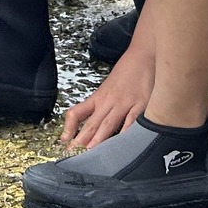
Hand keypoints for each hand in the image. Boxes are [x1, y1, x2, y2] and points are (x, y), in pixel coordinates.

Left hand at [61, 22, 153, 152]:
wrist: (143, 53)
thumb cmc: (127, 70)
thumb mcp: (108, 86)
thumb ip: (101, 104)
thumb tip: (92, 122)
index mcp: (99, 97)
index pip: (78, 113)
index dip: (69, 127)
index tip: (63, 141)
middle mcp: (109, 101)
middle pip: (92, 123)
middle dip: (81, 140)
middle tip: (72, 155)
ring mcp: (125, 103)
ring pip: (109, 123)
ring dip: (99, 139)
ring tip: (90, 152)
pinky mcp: (142, 103)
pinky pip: (133, 119)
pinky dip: (127, 130)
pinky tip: (123, 141)